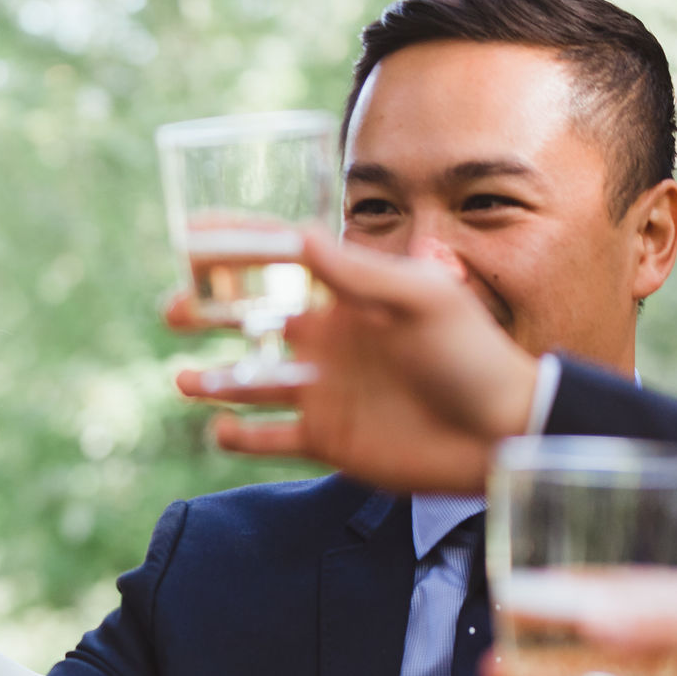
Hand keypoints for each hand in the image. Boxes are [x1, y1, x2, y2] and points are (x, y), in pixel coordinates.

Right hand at [170, 229, 537, 493]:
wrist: (505, 434)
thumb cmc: (474, 356)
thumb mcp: (422, 299)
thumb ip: (356, 272)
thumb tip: (296, 236)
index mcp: (351, 298)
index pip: (284, 262)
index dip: (237, 247)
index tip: (189, 236)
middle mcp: (331, 340)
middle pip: (253, 321)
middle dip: (208, 314)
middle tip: (171, 310)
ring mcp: (328, 391)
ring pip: (253, 381)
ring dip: (215, 379)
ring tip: (184, 380)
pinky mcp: (330, 440)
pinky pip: (272, 439)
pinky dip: (243, 436)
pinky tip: (220, 428)